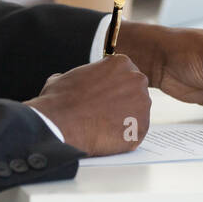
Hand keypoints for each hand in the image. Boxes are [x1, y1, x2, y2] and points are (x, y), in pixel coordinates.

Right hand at [25, 54, 150, 155]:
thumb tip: (73, 81)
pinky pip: (135, 133)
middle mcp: (137, 80)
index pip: (124, 74)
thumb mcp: (64, 77)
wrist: (60, 124)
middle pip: (135, 92)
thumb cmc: (60, 100)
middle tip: (104, 112)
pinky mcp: (141, 128)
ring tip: (102, 127)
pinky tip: (106, 137)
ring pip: (137, 113)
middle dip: (122, 102)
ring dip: (124, 120)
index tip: (103, 96)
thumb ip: (79, 76)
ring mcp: (142, 105)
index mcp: (121, 63)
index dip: (113, 87)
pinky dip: (123, 137)